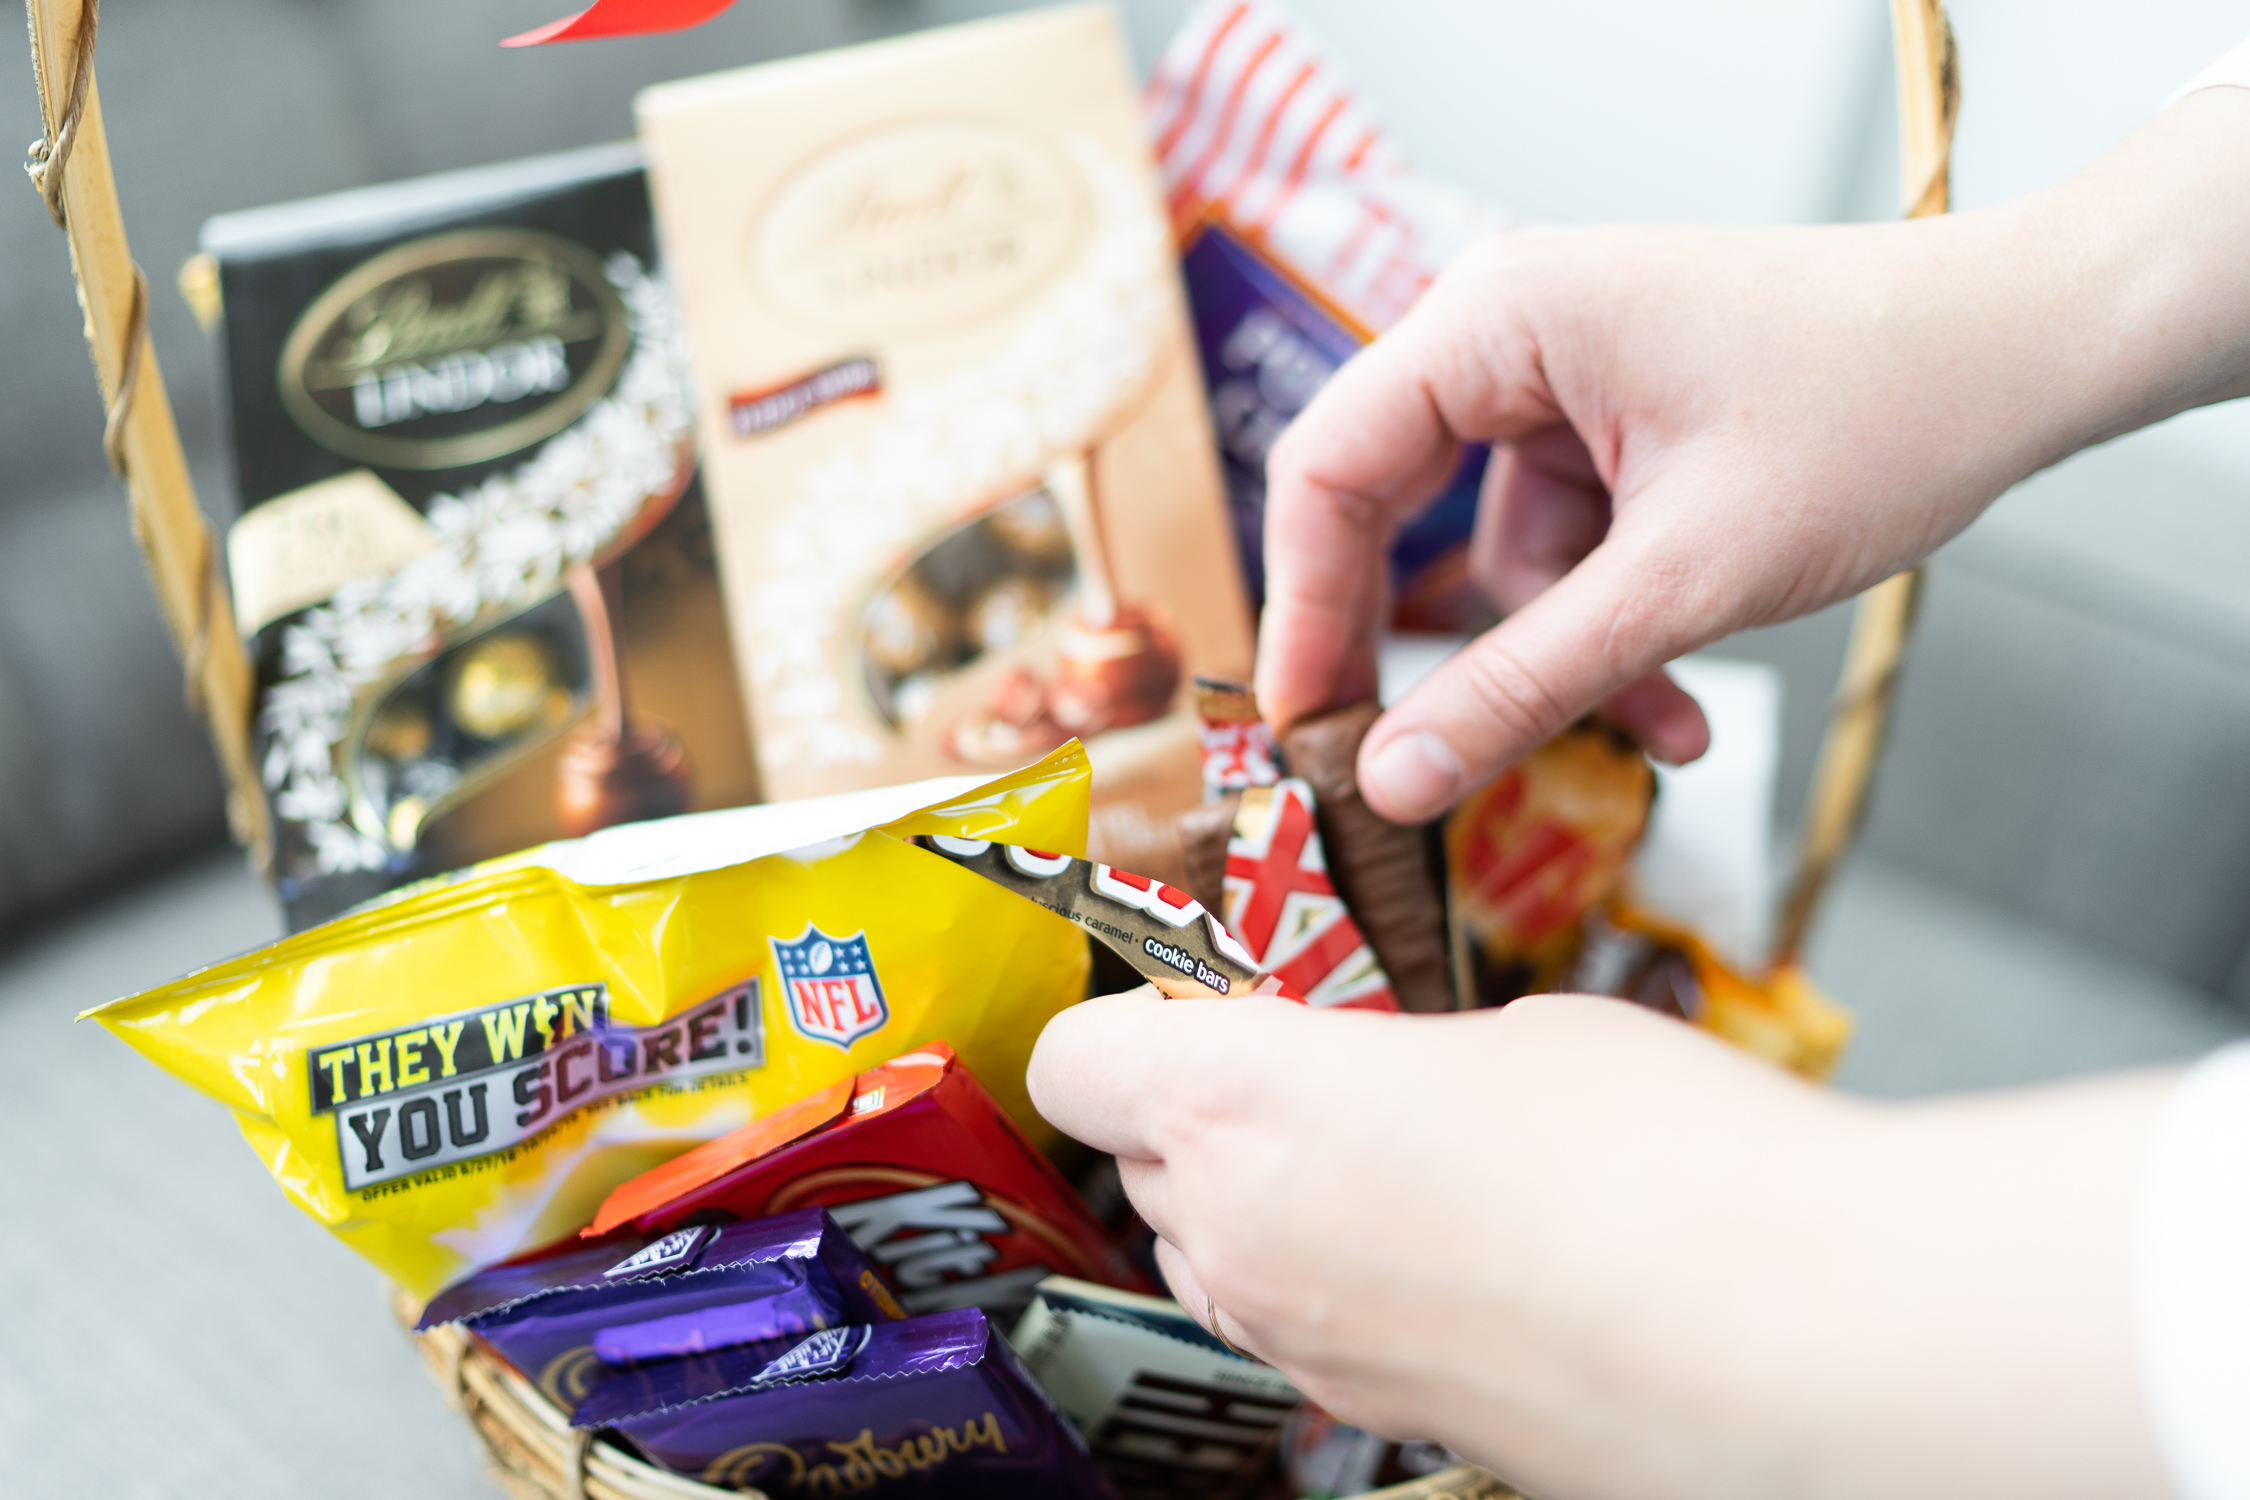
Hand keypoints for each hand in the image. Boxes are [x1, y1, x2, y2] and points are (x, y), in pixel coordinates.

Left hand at [1028, 989, 2170, 1499]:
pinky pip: (1302, 1330)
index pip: (1073, 1064)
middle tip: (1322, 1071)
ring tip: (1403, 1164)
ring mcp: (1303, 1347)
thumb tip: (1382, 1079)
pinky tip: (1459, 1254)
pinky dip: (1341, 1285)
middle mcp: (1239, 1237)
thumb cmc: (1667, 1159)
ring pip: (1216, 1255)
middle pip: (1142, 1161)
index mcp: (1241, 1104)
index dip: (1123, 1029)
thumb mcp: (1514, 1033)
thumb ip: (1392, 1055)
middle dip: (1206, 1112)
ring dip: (1267, 1203)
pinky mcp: (1376, 1418)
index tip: (1197, 1003)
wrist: (1804, 1343)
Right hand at [1254, 88, 2249, 822]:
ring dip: (1565, 654)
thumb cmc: (1877, 416)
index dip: (1300, 612)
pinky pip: (1569, 546)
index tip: (1306, 734)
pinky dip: (1615, 624)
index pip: (1326, 471)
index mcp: (1495, 320)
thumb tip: (1387, 781)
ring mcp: (1562, 375)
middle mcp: (1506, 331)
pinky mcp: (1612, 421)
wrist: (2028, 351)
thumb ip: (1523, 683)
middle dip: (1431, 650)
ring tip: (1663, 723)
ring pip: (1498, 551)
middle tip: (1407, 768)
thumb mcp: (1683, 578)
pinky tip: (1684, 696)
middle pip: (1390, 510)